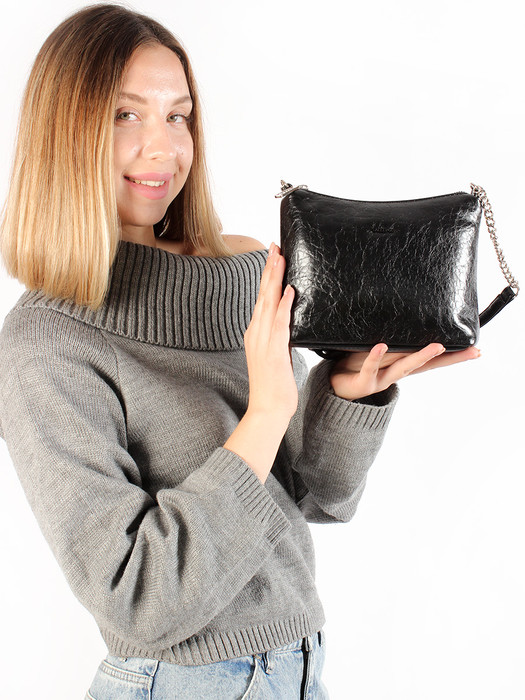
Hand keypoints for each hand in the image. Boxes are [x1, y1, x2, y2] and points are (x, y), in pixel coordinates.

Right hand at [243, 242, 297, 421]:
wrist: (268, 409)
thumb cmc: (275, 385)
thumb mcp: (277, 354)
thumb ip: (280, 336)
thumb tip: (290, 320)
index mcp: (256, 333)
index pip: (262, 298)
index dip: (268, 276)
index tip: (274, 255)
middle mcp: (256, 333)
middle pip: (263, 294)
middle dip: (270, 269)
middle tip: (276, 245)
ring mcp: (263, 342)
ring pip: (268, 303)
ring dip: (275, 279)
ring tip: (280, 257)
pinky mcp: (273, 352)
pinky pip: (279, 324)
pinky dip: (283, 306)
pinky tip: (288, 291)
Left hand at [329, 342, 480, 400]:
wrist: (334, 385)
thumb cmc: (357, 364)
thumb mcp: (377, 351)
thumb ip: (392, 340)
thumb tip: (407, 319)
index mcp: (401, 365)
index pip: (432, 361)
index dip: (454, 357)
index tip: (476, 351)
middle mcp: (396, 374)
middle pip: (426, 366)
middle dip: (448, 358)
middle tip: (469, 350)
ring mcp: (381, 379)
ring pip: (403, 368)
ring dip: (420, 357)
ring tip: (437, 346)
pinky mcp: (363, 382)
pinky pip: (370, 367)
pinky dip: (375, 357)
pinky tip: (381, 345)